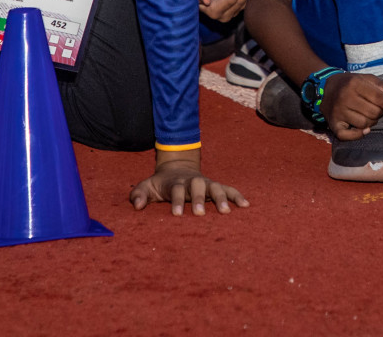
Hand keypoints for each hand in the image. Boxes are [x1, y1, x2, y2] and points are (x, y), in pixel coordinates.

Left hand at [129, 152, 248, 215]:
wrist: (177, 168)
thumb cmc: (161, 184)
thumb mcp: (146, 186)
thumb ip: (138, 194)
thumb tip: (136, 206)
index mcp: (176, 182)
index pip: (176, 190)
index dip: (177, 201)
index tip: (176, 214)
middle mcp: (193, 181)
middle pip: (197, 186)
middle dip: (199, 199)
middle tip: (200, 214)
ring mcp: (206, 183)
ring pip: (215, 187)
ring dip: (221, 198)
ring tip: (226, 212)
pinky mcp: (215, 186)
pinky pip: (229, 189)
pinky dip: (237, 196)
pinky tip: (245, 206)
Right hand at [321, 71, 382, 139]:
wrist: (326, 88)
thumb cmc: (350, 84)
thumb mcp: (367, 79)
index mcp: (355, 84)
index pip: (380, 98)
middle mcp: (345, 97)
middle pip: (373, 112)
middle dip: (379, 113)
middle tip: (376, 110)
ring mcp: (338, 111)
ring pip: (364, 124)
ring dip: (370, 122)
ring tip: (367, 116)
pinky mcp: (333, 123)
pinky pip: (348, 135)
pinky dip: (358, 135)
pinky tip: (363, 129)